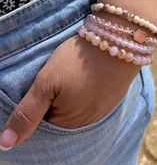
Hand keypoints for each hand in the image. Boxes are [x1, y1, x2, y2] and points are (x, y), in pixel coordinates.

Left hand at [0, 34, 139, 149]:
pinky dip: (89, 90)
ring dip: (74, 94)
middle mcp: (87, 121)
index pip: (45, 121)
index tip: (47, 83)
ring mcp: (102, 109)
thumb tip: (6, 143)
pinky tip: (89, 76)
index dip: (42, 101)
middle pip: (63, 114)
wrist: (116, 42)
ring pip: (79, 106)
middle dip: (58, 98)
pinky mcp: (113, 97)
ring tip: (76, 75)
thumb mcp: (46, 83)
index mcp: (68, 121)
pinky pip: (94, 99)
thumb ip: (27, 113)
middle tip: (62, 76)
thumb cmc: (78, 61)